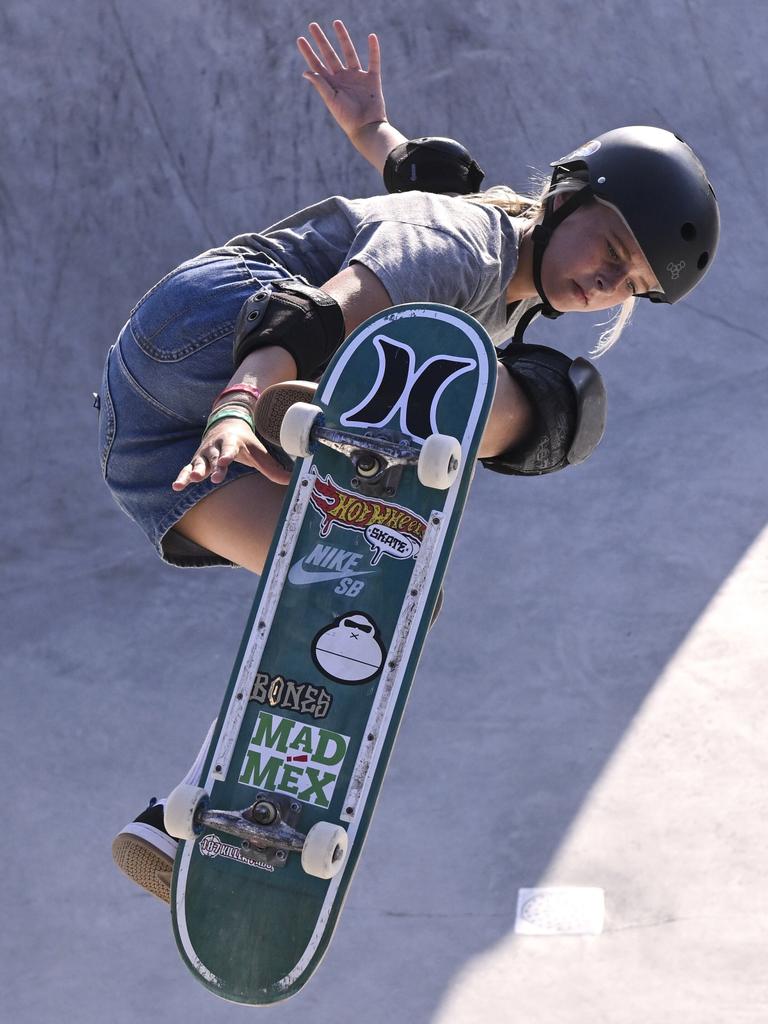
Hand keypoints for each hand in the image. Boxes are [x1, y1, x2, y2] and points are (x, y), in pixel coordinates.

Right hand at [173, 418, 290, 490]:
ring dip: (194, 471)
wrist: (226, 424)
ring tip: (192, 479)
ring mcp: (204, 454)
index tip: (225, 460)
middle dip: (211, 467)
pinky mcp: (197, 461)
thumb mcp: (258, 452)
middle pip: (213, 458)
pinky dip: (182, 477)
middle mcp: (216, 447)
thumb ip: (272, 468)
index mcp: (232, 441)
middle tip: (209, 476)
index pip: (229, 448)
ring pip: (198, 463)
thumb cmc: (244, 442)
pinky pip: (187, 469)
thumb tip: (291, 481)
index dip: (227, 454)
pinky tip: (176, 486)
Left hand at [297, 21, 385, 142]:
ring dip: (343, 38)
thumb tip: (305, 71)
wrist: (366, 128)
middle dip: (321, 40)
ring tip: (336, 22)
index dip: (308, 52)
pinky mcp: (372, 80)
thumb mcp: (331, 100)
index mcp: (330, 84)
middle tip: (312, 25)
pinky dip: (374, 50)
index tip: (300, 39)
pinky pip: (373, 61)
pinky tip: (372, 37)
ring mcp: (357, 78)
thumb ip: (320, 84)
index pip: (316, 64)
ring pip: (349, 53)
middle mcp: (342, 78)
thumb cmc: (347, 118)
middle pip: (329, 54)